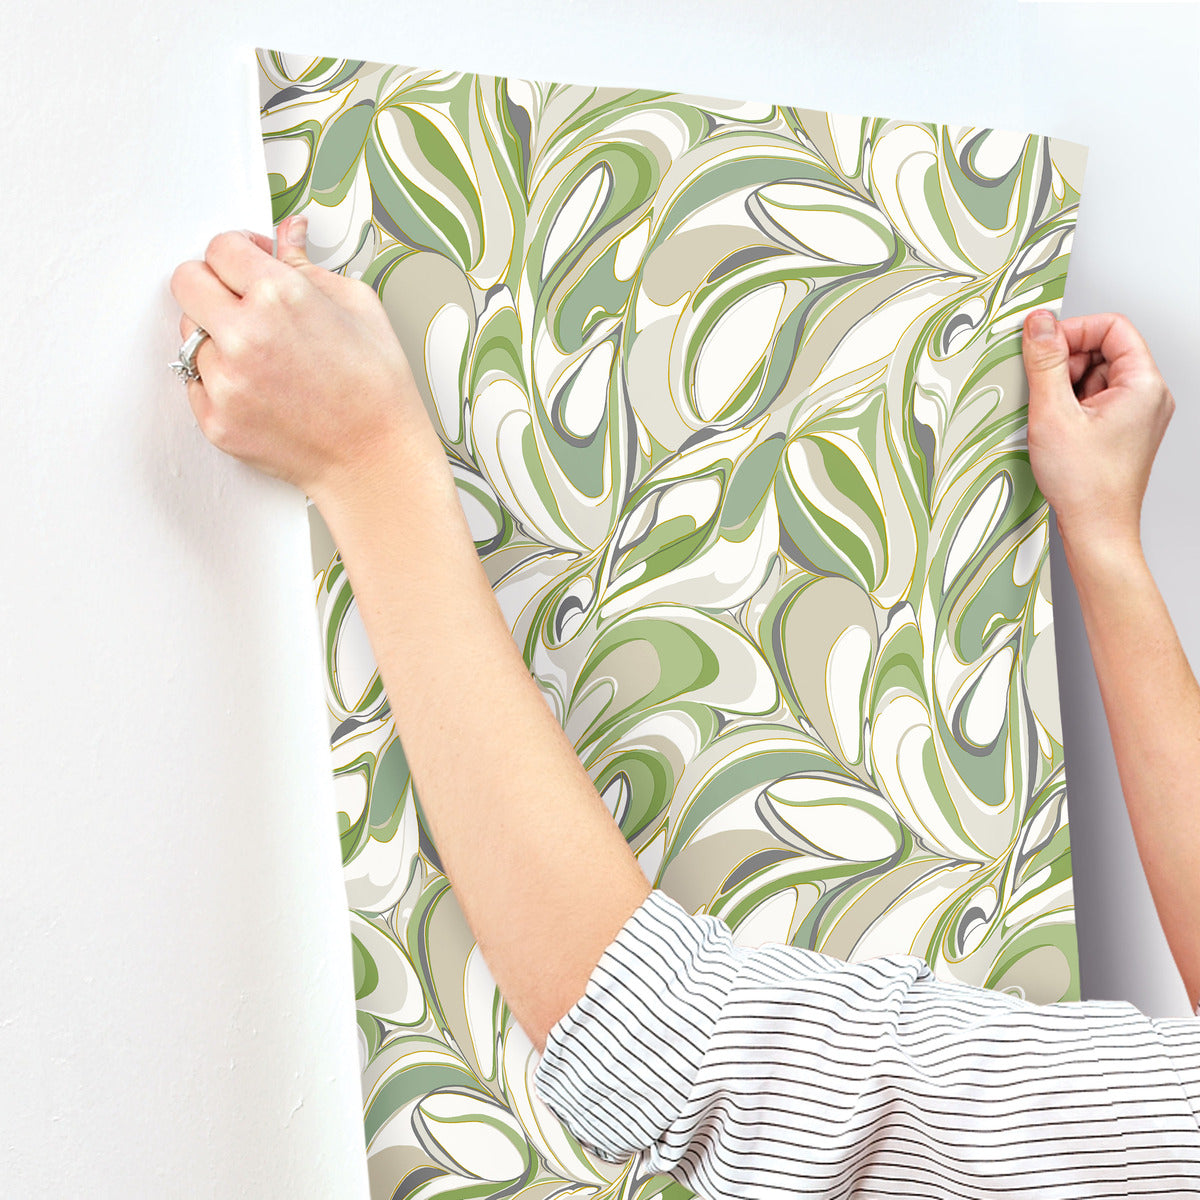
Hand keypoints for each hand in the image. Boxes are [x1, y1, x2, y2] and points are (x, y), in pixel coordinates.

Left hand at [169, 216, 431, 503]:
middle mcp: (244, 336)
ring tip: (263, 356)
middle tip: (241, 300)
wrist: (377, 460)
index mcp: (280, 296)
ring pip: (189, 335)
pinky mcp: (216, 420)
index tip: (250, 263)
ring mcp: (225, 382)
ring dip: (217, 336)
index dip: (238, 251)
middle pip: (186, 282)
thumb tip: (287, 234)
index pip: (220, 247)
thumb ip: (308, 265)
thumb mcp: (359, 307)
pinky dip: (220, 380)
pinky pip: (196, 382)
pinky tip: (261, 388)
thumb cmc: (378, 389)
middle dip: (212, 283)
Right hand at [1021, 308, 1175, 548]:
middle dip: (1066, 362)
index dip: (1074, 331)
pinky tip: (1055, 429)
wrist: (1097, 530)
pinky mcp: (1122, 431)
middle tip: (1042, 388)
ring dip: (1064, 387)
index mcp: (1143, 385)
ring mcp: (1137, 415)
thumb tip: (1039, 324)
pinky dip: (1070, 407)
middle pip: (1103, 351)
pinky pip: (1094, 401)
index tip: (1043, 345)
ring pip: (1095, 376)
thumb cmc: (1086, 485)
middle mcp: (1147, 396)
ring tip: (1050, 417)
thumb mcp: (1053, 414)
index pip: (1112, 328)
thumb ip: (1045, 362)